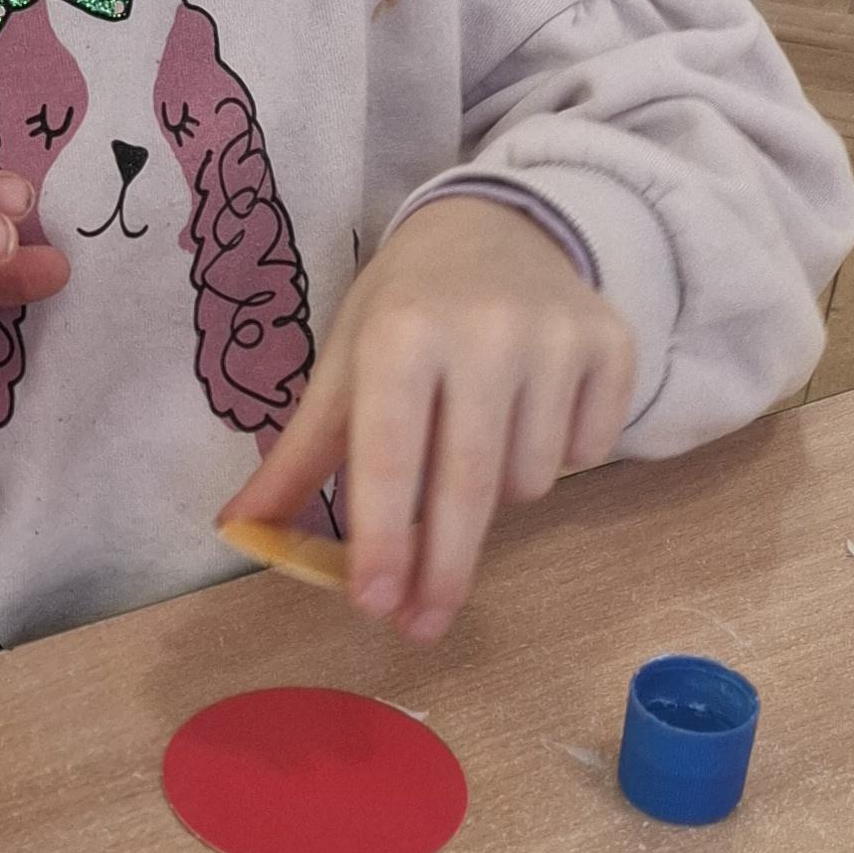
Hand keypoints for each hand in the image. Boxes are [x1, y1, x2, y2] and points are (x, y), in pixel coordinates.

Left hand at [234, 196, 636, 643]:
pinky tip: (531, 415)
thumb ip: (302, 455)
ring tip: (473, 446)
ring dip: (497, 495)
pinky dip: (558, 457)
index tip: (373, 604)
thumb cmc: (406, 306)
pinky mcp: (612, 346)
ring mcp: (557, 337)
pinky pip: (588, 452)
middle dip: (441, 570)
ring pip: (530, 480)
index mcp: (402, 331)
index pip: (391, 457)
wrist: (495, 226)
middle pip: (467, 486)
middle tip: (421, 626)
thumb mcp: (345, 365)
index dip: (382, 538)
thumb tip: (241, 529)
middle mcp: (485, 329)